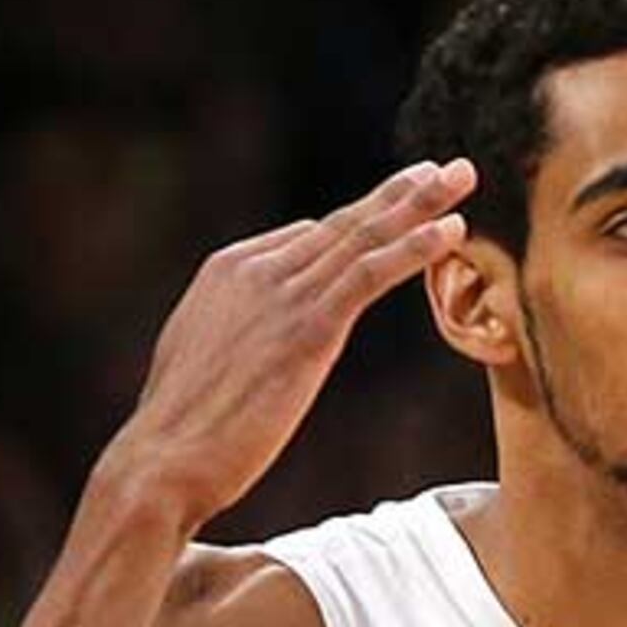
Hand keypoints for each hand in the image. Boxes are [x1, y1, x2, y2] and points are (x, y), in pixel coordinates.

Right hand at [101, 159, 476, 527]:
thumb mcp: (205, 358)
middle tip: (447, 168)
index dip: (361, 230)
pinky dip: (413, 249)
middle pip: (342, 222)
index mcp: (229, 270)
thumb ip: (239, 328)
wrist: (165, 458)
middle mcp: (255, 268)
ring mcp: (280, 293)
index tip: (406, 213)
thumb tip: (262, 328)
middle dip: (400, 193)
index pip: (307, 238)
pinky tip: (450, 231)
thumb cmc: (184, 427)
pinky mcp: (307, 327)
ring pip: (362, 236)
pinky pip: (369, 274)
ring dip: (419, 205)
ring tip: (462, 177)